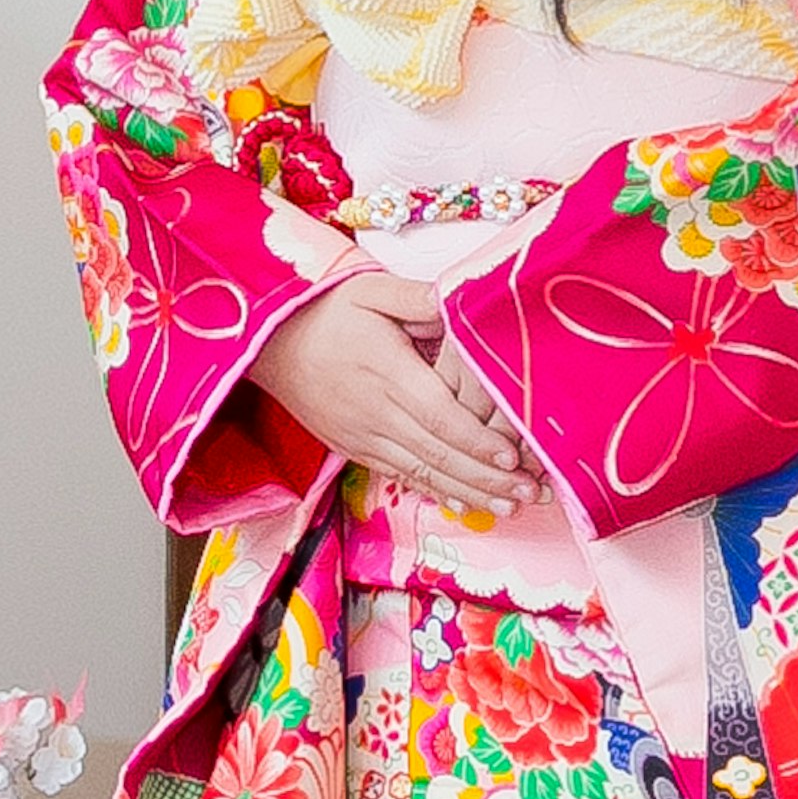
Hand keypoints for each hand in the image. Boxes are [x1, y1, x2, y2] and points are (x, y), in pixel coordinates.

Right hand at [260, 275, 530, 502]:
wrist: (267, 343)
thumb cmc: (323, 312)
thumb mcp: (369, 290)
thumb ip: (417, 297)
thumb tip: (459, 300)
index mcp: (385, 372)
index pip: (440, 415)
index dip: (477, 440)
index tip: (513, 456)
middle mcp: (375, 411)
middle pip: (439, 453)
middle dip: (487, 478)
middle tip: (530, 492)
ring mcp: (363, 435)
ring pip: (423, 473)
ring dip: (469, 494)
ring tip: (510, 507)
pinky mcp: (353, 447)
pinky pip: (400, 475)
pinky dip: (435, 492)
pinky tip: (465, 505)